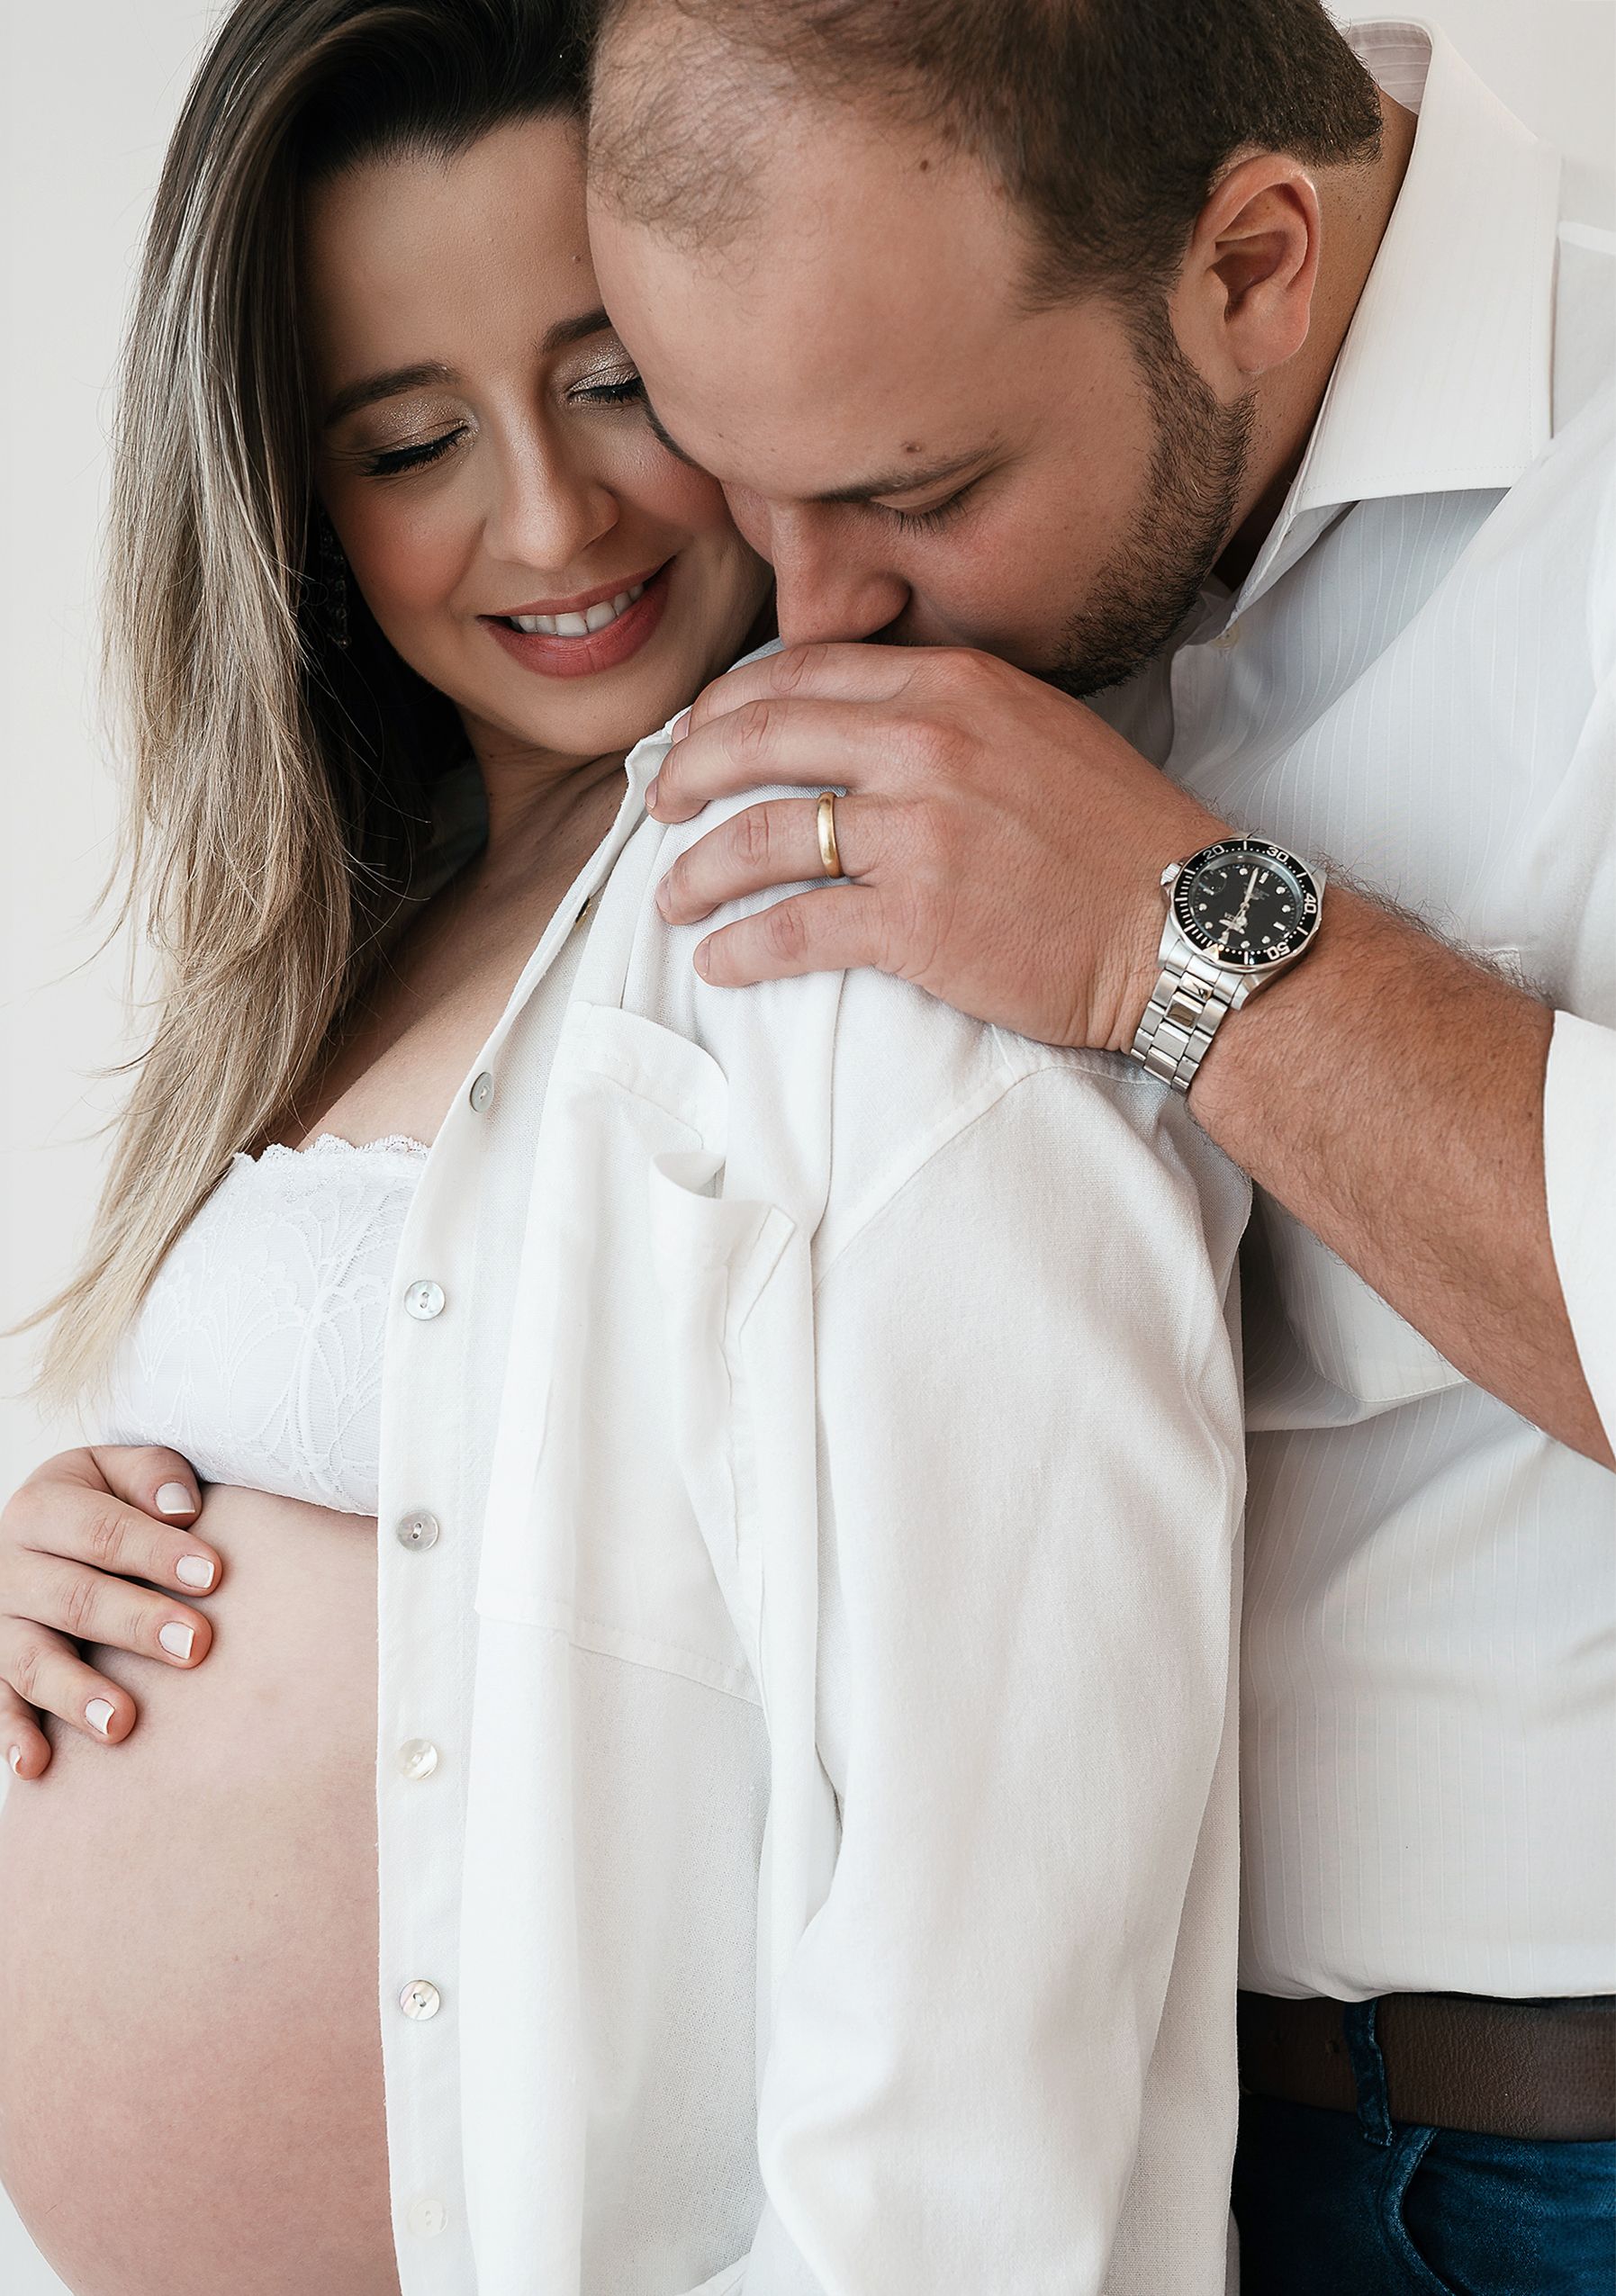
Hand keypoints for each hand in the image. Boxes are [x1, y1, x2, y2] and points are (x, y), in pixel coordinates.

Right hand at [0, 1446, 220, 1776]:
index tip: (213, 1574)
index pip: (101, 1530)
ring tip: (123, 1722)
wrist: (46, 1535)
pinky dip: (13, 1735)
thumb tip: (182, 1508)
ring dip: (77, 1692)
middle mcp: (10, 1565)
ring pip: (31, 1660)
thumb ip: (153, 1476)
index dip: (156, 1551)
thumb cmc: (109, 1504)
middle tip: (195, 1646)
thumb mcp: (121, 1473)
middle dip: (136, 1623)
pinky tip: (38, 1764)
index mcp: (43, 1507)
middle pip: (74, 1598)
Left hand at [651, 642, 1228, 1049]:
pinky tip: (719, 961)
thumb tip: (854, 727)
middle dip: (685, 774)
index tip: (695, 739)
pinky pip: (794, 930)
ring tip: (671, 896)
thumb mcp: (1034, 731)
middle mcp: (926, 742)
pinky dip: (741, 948)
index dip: (725, 708)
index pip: (799, 673)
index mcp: (951, 684)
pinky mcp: (917, 921)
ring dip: (695, 870)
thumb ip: (944, 714)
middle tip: (659, 806)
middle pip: (756, 738)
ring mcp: (918, 831)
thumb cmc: (1117, 838)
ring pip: (759, 836)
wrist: (1190, 923)